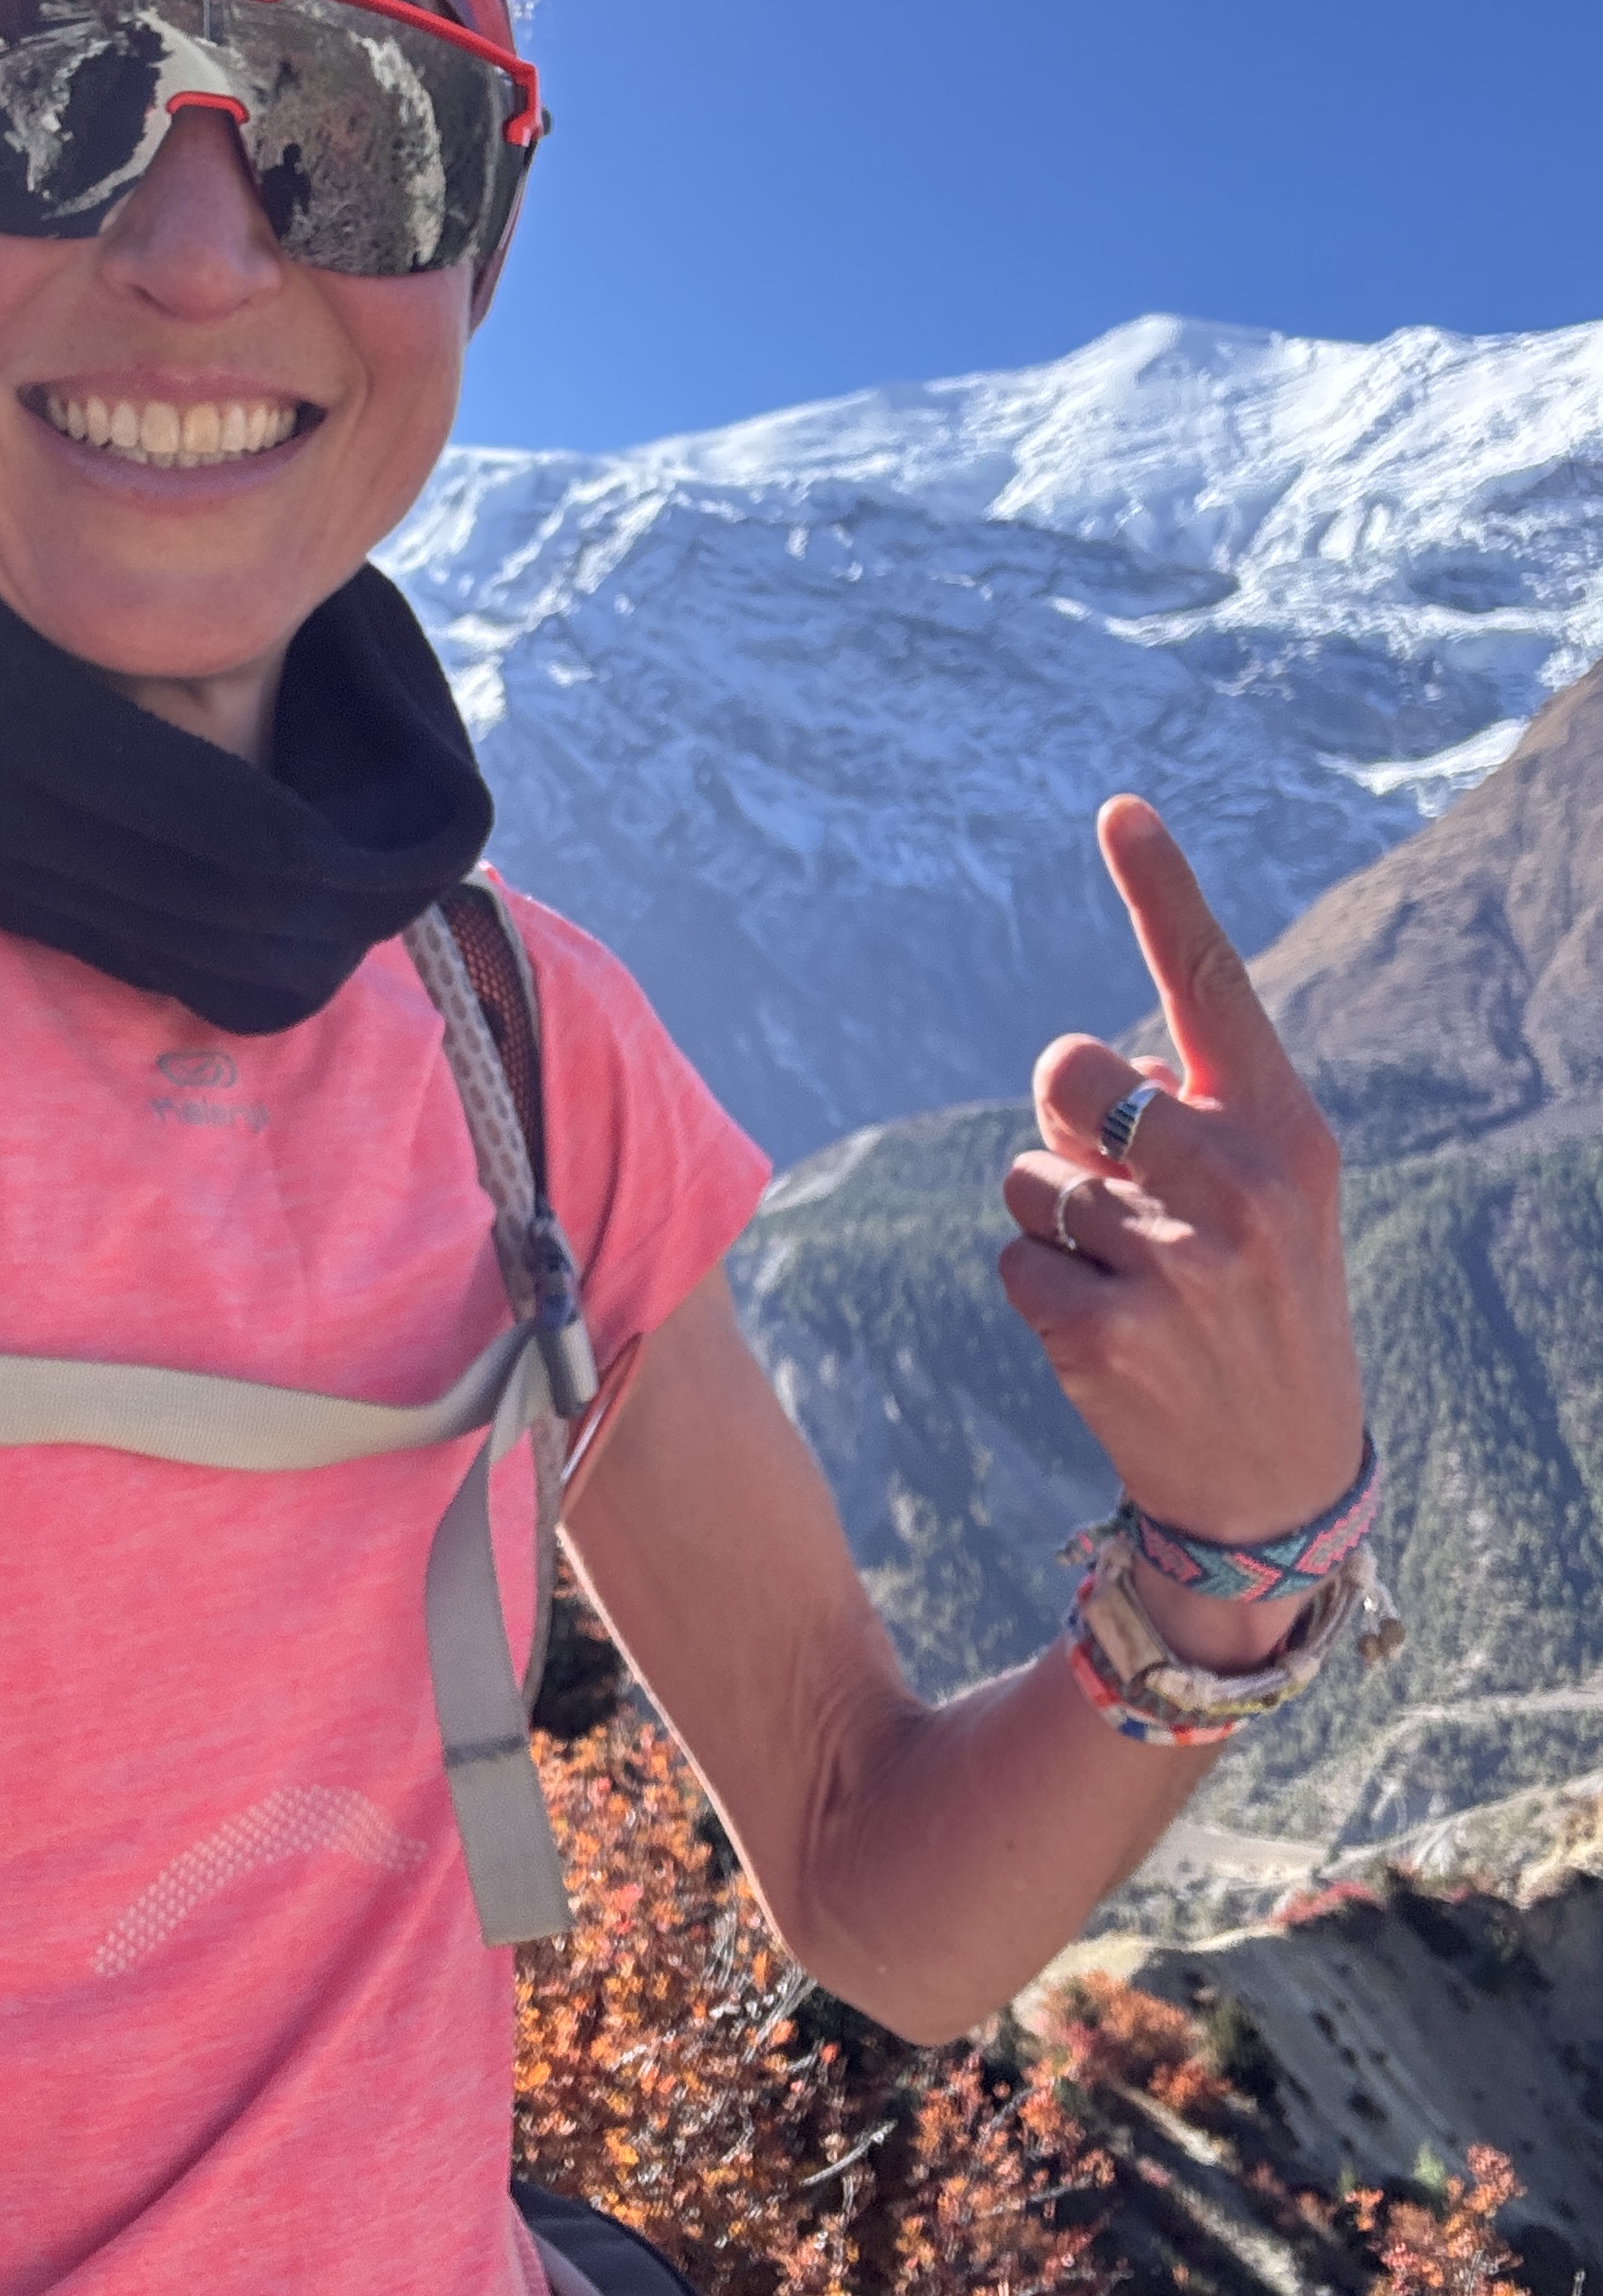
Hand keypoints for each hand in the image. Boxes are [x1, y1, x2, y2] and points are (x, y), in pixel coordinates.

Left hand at [998, 796, 1365, 1672]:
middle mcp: (1237, 1184)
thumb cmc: (1259, 1310)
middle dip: (1068, 1125)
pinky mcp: (1103, 1335)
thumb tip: (1079, 1075)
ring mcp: (1174, 1264)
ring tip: (1136, 1288)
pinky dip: (1040, 1294)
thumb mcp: (1268, 1200)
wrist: (1279, 1489)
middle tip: (1131, 1202)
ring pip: (1026, 1175)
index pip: (1211, 985)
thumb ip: (1188, 1117)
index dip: (1162, 889)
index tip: (1117, 807)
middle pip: (1066, 1072)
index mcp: (1284, 1131)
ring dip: (1057, 1225)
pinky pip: (1011, 1259)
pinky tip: (1110, 1342)